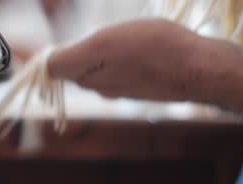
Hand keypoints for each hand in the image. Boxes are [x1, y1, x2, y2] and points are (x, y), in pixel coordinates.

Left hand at [48, 19, 203, 101]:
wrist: (198, 68)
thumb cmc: (153, 49)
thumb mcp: (104, 44)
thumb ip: (69, 58)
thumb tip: (46, 67)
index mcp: (86, 74)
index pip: (52, 69)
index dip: (45, 57)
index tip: (52, 45)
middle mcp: (98, 86)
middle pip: (73, 68)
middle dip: (78, 52)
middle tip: (101, 35)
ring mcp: (117, 89)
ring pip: (95, 69)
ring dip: (99, 55)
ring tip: (124, 40)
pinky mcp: (134, 89)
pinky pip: (115, 72)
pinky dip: (118, 61)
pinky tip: (137, 51)